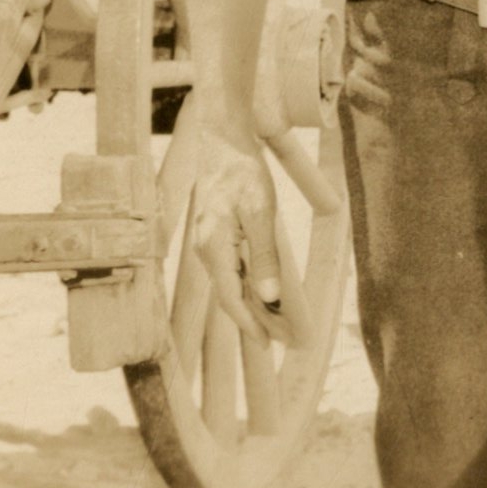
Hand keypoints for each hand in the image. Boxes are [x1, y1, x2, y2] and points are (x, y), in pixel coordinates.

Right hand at [182, 115, 286, 339]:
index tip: (271, 344)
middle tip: (281, 340)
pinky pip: (231, 270)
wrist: (221, 143)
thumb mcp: (260, 213)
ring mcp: (208, 245)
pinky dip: (249, 285)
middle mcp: (205, 251)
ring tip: (278, 323)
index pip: (232, 299)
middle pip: (230, 297)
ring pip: (230, 285)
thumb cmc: (242, 174)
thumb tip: (270, 295)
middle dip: (254, 320)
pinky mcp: (214, 238)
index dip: (251, 324)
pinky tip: (266, 293)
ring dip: (252, 305)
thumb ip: (264, 255)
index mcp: (213, 248)